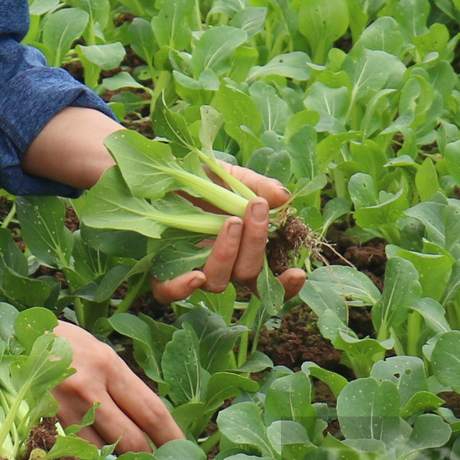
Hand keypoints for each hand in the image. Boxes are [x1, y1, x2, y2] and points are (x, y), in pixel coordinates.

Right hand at [52, 320, 179, 452]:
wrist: (11, 339)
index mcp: (109, 366)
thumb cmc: (63, 344)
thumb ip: (122, 385)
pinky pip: (75, 454)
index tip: (182, 453)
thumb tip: (150, 423)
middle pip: (132, 440)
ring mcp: (65, 409)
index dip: (171, 438)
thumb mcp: (99, 353)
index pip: (152, 411)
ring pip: (104, 453)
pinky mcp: (45, 425)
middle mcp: (90, 389)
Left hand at [150, 165, 307, 304]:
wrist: (163, 167)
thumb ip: (258, 186)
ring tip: (231, 222)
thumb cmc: (203, 177)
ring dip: (228, 254)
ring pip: (217, 282)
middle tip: (255, 208)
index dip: (285, 285)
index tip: (298, 272)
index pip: (269, 279)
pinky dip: (183, 288)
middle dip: (256, 243)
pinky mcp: (162, 270)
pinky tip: (195, 276)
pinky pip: (170, 292)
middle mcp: (222, 265)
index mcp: (244, 249)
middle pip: (246, 275)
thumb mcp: (233, 176)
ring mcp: (193, 269)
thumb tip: (283, 198)